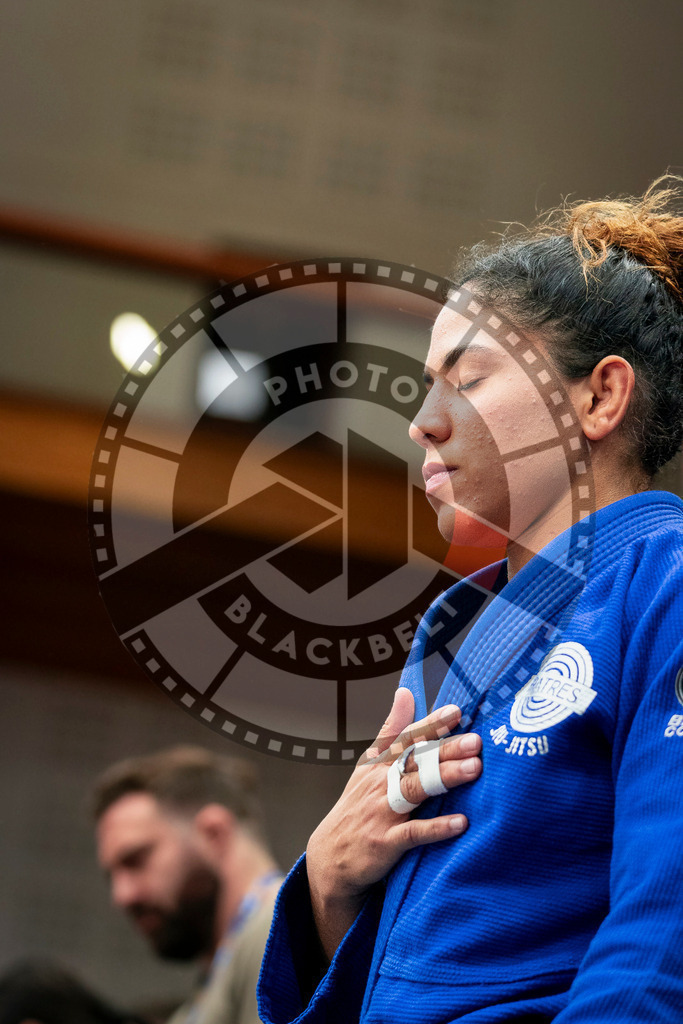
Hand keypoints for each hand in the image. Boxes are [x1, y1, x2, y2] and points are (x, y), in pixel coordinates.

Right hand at [306, 688, 481, 959]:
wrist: (329, 859)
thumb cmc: (357, 808)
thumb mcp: (368, 767)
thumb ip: (392, 730)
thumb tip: (406, 692)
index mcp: (379, 764)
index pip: (406, 739)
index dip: (430, 724)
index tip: (455, 712)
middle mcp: (380, 783)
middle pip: (416, 760)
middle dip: (446, 749)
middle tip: (475, 741)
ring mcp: (382, 812)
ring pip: (416, 789)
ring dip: (445, 777)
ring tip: (474, 769)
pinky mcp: (386, 843)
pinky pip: (414, 833)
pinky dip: (437, 828)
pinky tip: (461, 822)